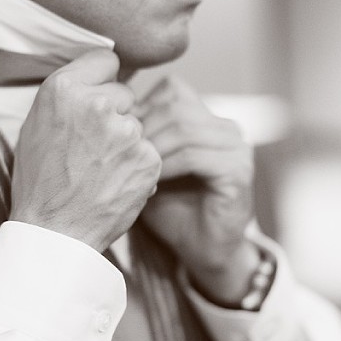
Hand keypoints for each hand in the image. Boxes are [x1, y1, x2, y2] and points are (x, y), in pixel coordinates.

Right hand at [10, 50, 160, 252]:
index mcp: (64, 88)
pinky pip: (150, 151)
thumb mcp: (37, 124)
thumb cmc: (40, 180)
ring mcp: (126, 132)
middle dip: (116, 114)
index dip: (103, 80)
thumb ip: (70, 95)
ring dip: (127, 143)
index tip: (99, 97)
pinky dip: (138, 166)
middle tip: (94, 146)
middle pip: (126, 94)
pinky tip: (116, 183)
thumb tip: (99, 73)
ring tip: (101, 170)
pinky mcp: (148, 157)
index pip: (106, 59)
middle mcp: (97, 104)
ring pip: (138, 125)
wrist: (54, 232)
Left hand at [133, 76, 259, 303]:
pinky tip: (150, 181)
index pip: (172, 90)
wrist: (203, 251)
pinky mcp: (238, 171)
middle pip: (175, 105)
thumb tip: (102, 110)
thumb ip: (138, 137)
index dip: (141, 108)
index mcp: (208, 120)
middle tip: (120, 152)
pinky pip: (194, 155)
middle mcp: (226, 127)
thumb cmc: (171, 210)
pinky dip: (166, 165)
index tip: (119, 135)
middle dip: (142, 127)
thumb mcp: (149, 166)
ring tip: (132, 167)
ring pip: (183, 127)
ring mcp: (237, 147)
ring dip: (151, 147)